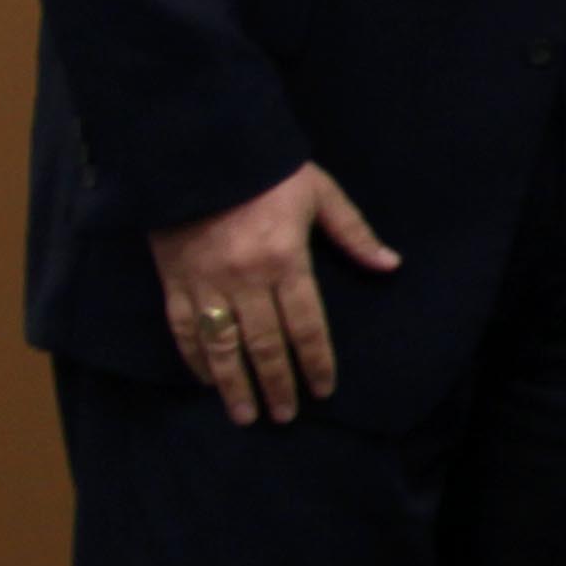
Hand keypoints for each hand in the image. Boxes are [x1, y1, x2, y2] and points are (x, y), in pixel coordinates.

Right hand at [148, 165, 401, 424]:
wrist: (199, 149)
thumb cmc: (267, 171)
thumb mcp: (320, 193)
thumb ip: (353, 233)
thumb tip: (391, 264)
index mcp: (285, 260)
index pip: (306, 325)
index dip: (316, 362)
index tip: (324, 390)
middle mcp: (245, 280)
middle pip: (265, 345)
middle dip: (277, 384)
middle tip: (285, 416)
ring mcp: (206, 283)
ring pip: (222, 347)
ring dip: (235, 385)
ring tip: (247, 416)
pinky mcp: (175, 281)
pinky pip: (184, 329)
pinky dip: (196, 358)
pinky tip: (207, 380)